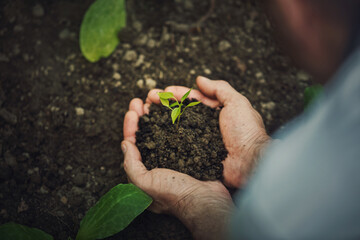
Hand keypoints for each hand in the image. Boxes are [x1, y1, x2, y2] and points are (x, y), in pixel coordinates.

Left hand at [122, 97, 232, 239]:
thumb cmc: (174, 194)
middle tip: (140, 101)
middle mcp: (158, 162)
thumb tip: (125, 144)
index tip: (133, 111)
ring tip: (155, 101)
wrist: (206, 201)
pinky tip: (174, 110)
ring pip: (163, 131)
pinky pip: (180, 133)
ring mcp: (175, 156)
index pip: (133, 144)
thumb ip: (131, 164)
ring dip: (157, 116)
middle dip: (142, 117)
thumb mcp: (145, 183)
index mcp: (144, 170)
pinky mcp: (190, 153)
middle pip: (147, 135)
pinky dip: (175, 120)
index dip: (131, 126)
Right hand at [147, 76, 270, 187]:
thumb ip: (220, 88)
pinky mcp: (194, 155)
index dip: (177, 93)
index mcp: (214, 111)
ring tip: (145, 112)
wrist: (249, 162)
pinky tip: (153, 133)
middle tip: (148, 99)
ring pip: (175, 126)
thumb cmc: (246, 132)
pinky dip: (164, 137)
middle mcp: (204, 125)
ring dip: (160, 118)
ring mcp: (198, 140)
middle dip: (164, 103)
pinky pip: (176, 144)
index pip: (192, 98)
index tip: (164, 91)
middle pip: (180, 110)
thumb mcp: (237, 103)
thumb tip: (199, 79)